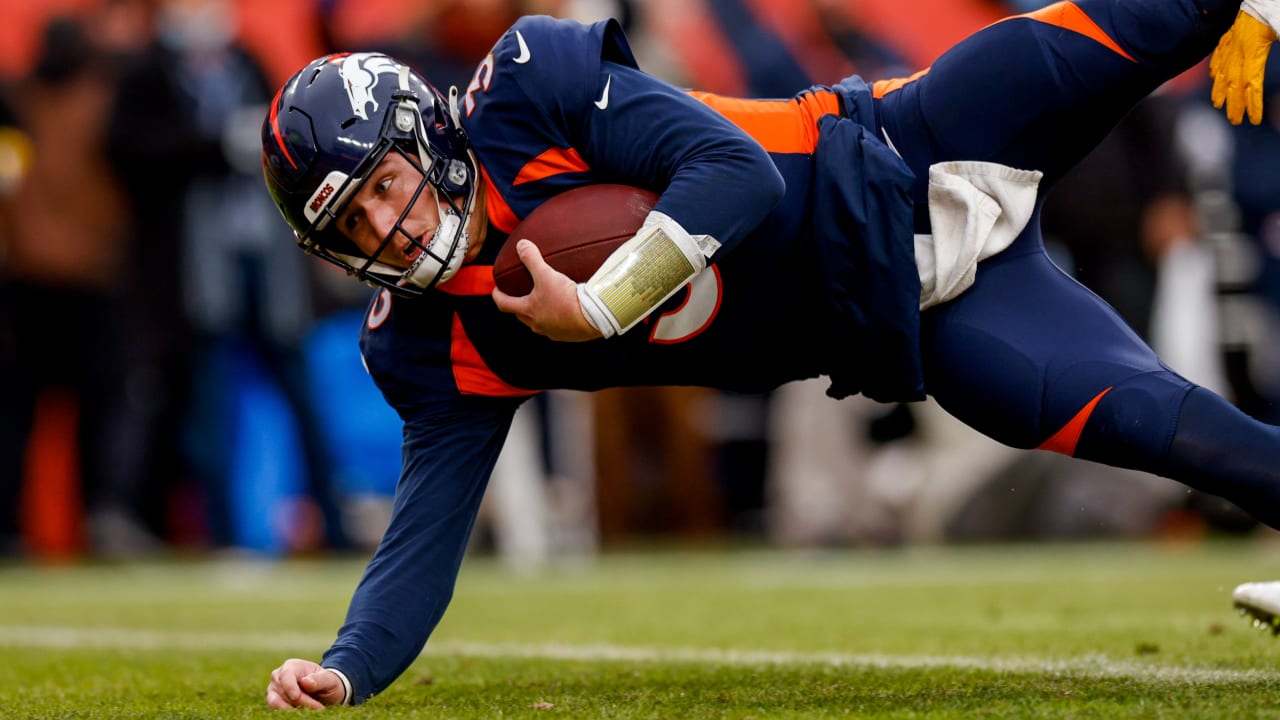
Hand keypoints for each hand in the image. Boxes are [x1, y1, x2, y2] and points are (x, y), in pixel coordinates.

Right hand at [265, 658, 346, 709]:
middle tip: (318, 707)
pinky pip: (276, 709)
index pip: (286, 676)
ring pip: (276, 702)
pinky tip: (301, 712)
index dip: (290, 687)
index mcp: (292, 666)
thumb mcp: (329, 680)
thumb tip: (305, 682)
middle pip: (284, 692)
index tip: (296, 697)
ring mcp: (274, 689)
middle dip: (301, 702)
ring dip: (293, 708)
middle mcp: (278, 676)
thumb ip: (319, 680)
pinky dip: (288, 712)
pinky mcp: (273, 701)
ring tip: (311, 710)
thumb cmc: (326, 682)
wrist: (323, 692)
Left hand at [492, 239, 602, 341]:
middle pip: (520, 315)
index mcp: (528, 311)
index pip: (504, 304)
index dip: (498, 295)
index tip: (497, 289)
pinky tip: (565, 310)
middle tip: (519, 294)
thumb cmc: (566, 298)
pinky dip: (556, 319)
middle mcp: (537, 324)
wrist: (592, 317)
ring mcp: (552, 332)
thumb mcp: (547, 275)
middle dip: (517, 305)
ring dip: (538, 313)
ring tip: (544, 302)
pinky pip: (557, 327)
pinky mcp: (567, 336)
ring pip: (538, 323)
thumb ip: (532, 259)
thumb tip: (521, 245)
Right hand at [1210, 9, 1276, 124]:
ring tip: (1218, 104)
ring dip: (1219, 90)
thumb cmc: (1274, 10)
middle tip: (1235, 120)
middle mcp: (1238, 49)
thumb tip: (1270, 66)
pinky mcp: (1228, 34)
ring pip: (1221, 70)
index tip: (1253, 120)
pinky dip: (1214, 68)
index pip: (1251, 83)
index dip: (1252, 103)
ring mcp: (1231, 41)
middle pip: (1233, 82)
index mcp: (1253, 49)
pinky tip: (1212, 76)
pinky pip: (1218, 54)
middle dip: (1234, 104)